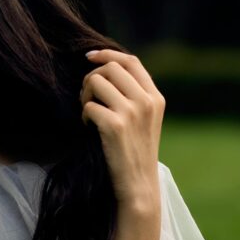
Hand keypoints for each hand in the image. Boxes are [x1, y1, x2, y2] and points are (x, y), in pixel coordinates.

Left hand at [81, 48, 164, 208]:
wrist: (138, 185)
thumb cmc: (135, 152)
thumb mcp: (144, 120)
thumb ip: (134, 96)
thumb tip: (105, 70)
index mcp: (156, 97)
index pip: (131, 61)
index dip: (107, 54)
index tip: (89, 57)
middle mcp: (147, 101)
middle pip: (111, 68)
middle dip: (92, 78)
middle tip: (87, 97)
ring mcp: (133, 112)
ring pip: (97, 82)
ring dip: (85, 94)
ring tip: (88, 112)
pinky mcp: (116, 125)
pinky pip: (89, 105)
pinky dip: (84, 114)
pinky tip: (89, 127)